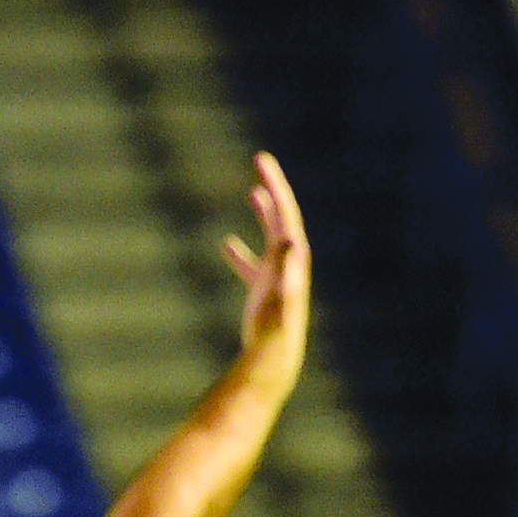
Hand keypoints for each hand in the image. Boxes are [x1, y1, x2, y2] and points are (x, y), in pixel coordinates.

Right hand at [223, 152, 308, 364]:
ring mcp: (276, 274)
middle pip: (281, 215)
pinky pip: (250, 264)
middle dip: (272, 188)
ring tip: (254, 192)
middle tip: (261, 162)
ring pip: (270, 235)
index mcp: (292, 255)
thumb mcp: (281, 293)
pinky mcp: (263, 290)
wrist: (273, 356)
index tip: (262, 161)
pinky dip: (240, 252)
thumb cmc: (275, 328)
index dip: (275, 184)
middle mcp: (288, 260)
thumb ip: (285, 267)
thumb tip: (289, 239)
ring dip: (263, 212)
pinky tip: (225, 244)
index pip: (285, 211)